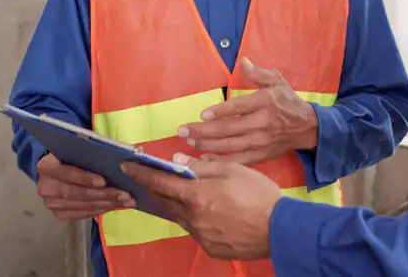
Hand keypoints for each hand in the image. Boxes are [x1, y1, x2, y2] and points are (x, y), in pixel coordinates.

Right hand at [36, 153, 133, 220]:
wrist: (57, 170)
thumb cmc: (73, 156)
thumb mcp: (78, 150)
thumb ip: (91, 153)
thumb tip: (119, 159)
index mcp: (47, 166)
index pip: (67, 173)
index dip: (85, 178)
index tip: (104, 181)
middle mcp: (45, 187)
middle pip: (76, 193)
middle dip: (103, 194)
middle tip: (124, 194)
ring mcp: (51, 203)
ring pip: (81, 205)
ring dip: (106, 204)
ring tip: (125, 201)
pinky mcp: (59, 214)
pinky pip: (82, 214)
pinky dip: (100, 210)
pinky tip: (114, 206)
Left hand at [123, 154, 281, 260]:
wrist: (280, 228)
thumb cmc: (259, 194)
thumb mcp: (233, 170)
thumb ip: (202, 167)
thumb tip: (178, 160)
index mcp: (197, 196)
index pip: (161, 182)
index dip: (142, 174)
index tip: (127, 166)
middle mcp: (193, 218)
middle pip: (167, 202)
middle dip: (156, 189)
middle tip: (149, 178)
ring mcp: (201, 236)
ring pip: (181, 217)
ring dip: (178, 205)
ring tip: (183, 194)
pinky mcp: (211, 248)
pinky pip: (196, 231)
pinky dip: (196, 219)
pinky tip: (208, 213)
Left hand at [180, 57, 318, 163]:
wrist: (308, 128)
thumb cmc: (289, 102)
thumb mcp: (277, 82)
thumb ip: (258, 73)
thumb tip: (242, 61)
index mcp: (265, 102)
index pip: (238, 107)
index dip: (219, 111)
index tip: (203, 114)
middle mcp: (262, 123)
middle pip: (229, 128)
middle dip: (203, 131)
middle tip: (183, 130)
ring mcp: (261, 141)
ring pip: (230, 145)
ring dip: (207, 145)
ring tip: (189, 141)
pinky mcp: (261, 155)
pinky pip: (238, 160)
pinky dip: (220, 161)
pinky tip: (204, 159)